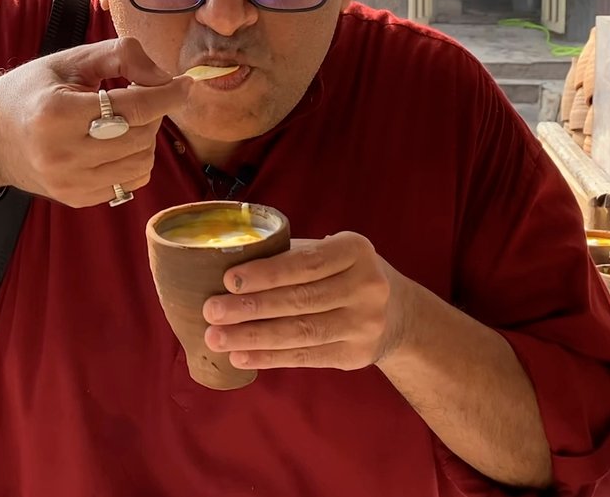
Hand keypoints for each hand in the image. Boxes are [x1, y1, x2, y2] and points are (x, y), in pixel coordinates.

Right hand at [0, 37, 191, 207]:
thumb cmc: (30, 91)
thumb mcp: (68, 60)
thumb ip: (120, 56)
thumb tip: (164, 76)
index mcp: (58, 112)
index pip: (132, 107)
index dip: (166, 94)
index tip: (185, 84)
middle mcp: (63, 153)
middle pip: (140, 135)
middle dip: (152, 112)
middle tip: (140, 97)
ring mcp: (69, 182)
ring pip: (141, 162)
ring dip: (146, 137)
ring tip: (125, 121)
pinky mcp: (76, 199)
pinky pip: (129, 183)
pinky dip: (134, 161)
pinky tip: (116, 144)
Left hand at [202, 232, 412, 370]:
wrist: (398, 313)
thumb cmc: (344, 274)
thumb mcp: (331, 253)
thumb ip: (291, 256)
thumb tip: (227, 263)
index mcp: (356, 251)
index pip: (305, 264)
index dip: (265, 273)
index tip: (227, 280)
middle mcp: (367, 287)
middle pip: (300, 300)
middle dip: (250, 307)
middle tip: (211, 311)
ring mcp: (364, 325)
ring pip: (301, 332)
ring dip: (253, 337)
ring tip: (217, 337)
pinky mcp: (356, 355)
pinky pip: (306, 357)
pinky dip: (270, 358)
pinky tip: (241, 356)